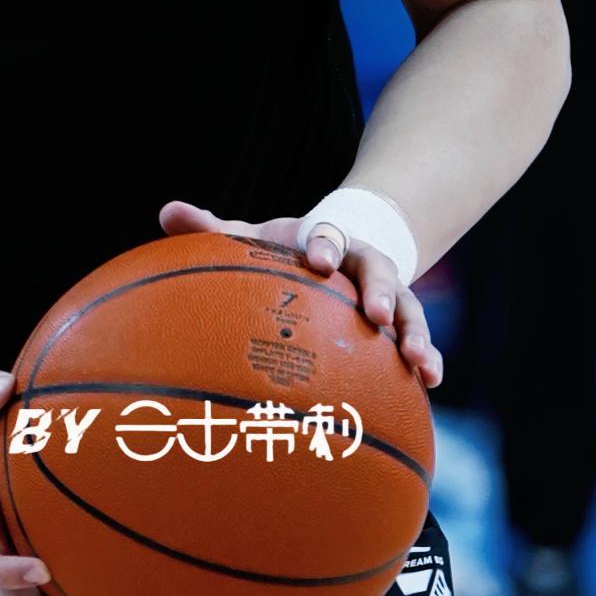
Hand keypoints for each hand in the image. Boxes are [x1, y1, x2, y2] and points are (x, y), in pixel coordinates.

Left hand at [159, 200, 443, 389]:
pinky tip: (430, 383)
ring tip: (417, 362)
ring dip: (416, 332)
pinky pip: (419, 340)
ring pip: (410, 308)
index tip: (316, 258)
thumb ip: (213, 229)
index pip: (330, 236)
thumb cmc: (287, 252)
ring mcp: (390, 295)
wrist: (340, 251)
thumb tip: (166, 212)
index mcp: (328, 240)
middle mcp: (365, 265)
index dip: (325, 244)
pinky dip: (428, 358)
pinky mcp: (402, 325)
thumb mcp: (256, 239)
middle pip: (380, 270)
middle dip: (382, 290)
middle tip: (377, 314)